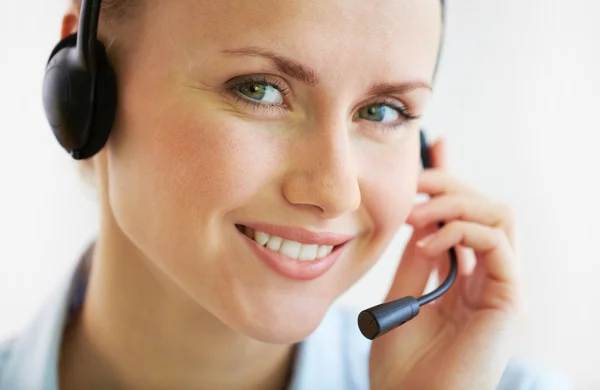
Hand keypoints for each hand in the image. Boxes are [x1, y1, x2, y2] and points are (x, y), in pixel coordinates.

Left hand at [369, 138, 521, 389]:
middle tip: (415, 182)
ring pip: (500, 216)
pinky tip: (428, 241)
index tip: (438, 146)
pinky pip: (497, 241)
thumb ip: (416, 258)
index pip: (467, 216)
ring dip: (456, 203)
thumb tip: (419, 216)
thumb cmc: (402, 364)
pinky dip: (462, 229)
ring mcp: (502, 288)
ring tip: (416, 213)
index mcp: (465, 277)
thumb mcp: (402, 295)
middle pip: (487, 208)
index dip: (455, 180)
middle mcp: (489, 278)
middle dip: (450, 186)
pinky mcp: (509, 300)